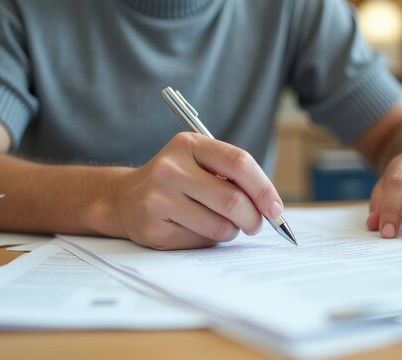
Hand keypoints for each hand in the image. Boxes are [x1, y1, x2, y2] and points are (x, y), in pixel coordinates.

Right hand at [109, 132, 283, 249]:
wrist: (125, 198)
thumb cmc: (176, 181)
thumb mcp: (199, 164)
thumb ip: (232, 176)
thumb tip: (271, 207)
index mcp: (189, 144)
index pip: (239, 162)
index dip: (264, 188)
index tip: (276, 209)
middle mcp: (171, 168)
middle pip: (233, 200)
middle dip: (254, 218)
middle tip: (256, 225)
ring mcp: (159, 198)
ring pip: (220, 226)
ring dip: (231, 231)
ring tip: (221, 224)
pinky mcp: (154, 227)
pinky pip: (201, 241)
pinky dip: (209, 240)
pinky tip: (194, 229)